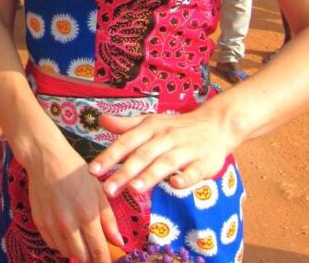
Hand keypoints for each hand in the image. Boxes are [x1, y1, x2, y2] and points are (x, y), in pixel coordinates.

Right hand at [26, 139, 123, 262]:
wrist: (46, 158)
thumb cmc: (75, 172)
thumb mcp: (98, 190)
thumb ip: (109, 219)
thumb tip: (119, 243)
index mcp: (87, 214)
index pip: (98, 251)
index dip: (104, 261)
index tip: (107, 262)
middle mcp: (68, 223)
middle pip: (82, 256)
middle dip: (91, 258)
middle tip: (94, 252)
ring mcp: (52, 223)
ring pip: (66, 252)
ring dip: (75, 251)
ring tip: (80, 240)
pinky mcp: (39, 221)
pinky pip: (52, 244)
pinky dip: (61, 244)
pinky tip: (65, 233)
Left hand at [90, 110, 235, 197]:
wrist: (215, 125)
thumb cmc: (175, 127)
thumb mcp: (150, 122)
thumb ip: (126, 125)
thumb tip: (101, 120)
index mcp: (150, 127)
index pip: (126, 142)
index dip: (109, 156)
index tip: (93, 171)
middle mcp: (166, 137)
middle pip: (142, 155)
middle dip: (124, 172)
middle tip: (107, 190)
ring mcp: (186, 149)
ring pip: (165, 163)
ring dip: (150, 176)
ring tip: (133, 189)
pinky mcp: (205, 162)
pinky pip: (194, 171)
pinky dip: (186, 177)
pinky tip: (175, 185)